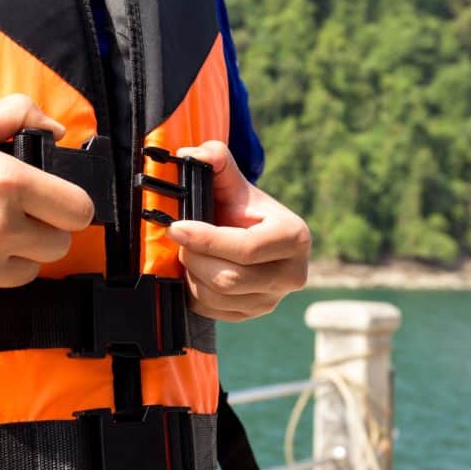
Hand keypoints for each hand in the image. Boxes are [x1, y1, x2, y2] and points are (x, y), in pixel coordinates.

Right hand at [0, 95, 94, 307]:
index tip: (55, 202)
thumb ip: (18, 115)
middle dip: (43, 229)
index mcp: (8, 182)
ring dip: (15, 254)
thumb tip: (55, 129)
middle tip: (14, 213)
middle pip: (59, 245)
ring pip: (28, 271)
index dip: (69, 204)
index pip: (79, 211)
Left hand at [165, 141, 310, 321]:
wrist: (250, 236)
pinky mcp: (253, 315)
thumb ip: (216, 159)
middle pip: (230, 279)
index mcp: (294, 237)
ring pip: (217, 298)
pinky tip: (195, 271)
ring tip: (189, 252)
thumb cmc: (241, 209)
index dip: (206, 239)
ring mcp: (273, 300)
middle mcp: (292, 274)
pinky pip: (213, 311)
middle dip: (195, 257)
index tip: (176, 227)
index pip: (246, 248)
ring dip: (192, 275)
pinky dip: (194, 292)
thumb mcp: (233, 182)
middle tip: (180, 239)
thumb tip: (190, 154)